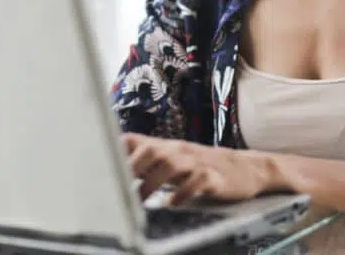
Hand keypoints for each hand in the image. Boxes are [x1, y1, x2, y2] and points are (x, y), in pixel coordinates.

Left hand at [123, 133, 275, 206]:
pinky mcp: (214, 177)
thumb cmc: (203, 167)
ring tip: (141, 201)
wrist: (246, 168)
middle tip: (119, 189)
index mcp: (166, 147)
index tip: (98, 167)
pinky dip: (183, 193)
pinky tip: (173, 203)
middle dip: (133, 168)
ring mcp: (198, 162)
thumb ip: (147, 163)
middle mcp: (179, 151)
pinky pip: (197, 181)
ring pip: (171, 164)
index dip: (115, 152)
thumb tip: (113, 171)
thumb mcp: (174, 161)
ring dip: (152, 182)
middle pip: (151, 150)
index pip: (135, 140)